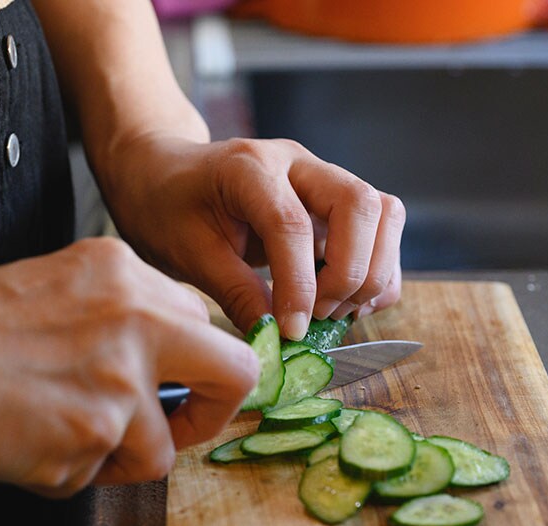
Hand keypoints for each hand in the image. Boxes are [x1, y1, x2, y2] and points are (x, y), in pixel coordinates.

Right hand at [0, 238, 257, 496]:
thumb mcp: (66, 284)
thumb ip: (126, 315)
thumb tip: (164, 365)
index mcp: (130, 275)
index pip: (206, 325)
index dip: (197, 368)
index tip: (183, 388)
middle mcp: (139, 320)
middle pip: (235, 372)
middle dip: (212, 412)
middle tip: (177, 425)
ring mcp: (121, 379)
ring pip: (162, 449)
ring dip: (119, 457)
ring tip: (64, 436)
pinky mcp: (94, 433)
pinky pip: (105, 474)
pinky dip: (73, 471)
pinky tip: (33, 441)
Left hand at [101, 135, 405, 339]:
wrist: (164, 175)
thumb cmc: (168, 207)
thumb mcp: (188, 253)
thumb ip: (236, 292)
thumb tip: (278, 340)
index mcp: (249, 167)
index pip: (293, 225)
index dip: (300, 285)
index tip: (293, 331)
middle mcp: (296, 162)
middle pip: (360, 205)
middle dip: (352, 272)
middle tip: (320, 316)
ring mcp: (321, 178)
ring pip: (383, 213)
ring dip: (373, 271)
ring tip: (335, 312)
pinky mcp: (333, 200)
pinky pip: (380, 229)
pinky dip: (377, 270)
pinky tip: (347, 302)